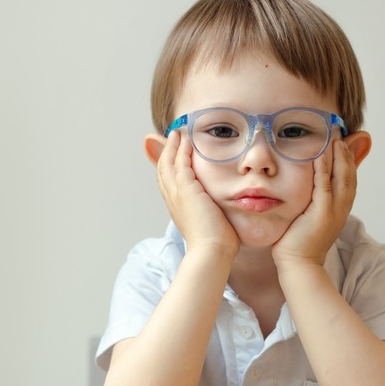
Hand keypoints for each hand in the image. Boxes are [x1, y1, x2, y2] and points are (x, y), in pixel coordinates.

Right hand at [155, 131, 239, 255]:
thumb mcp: (213, 222)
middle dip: (166, 152)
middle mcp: (173, 199)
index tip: (174, 153)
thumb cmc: (217, 243)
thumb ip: (214, 211)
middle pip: (163, 170)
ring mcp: (177, 194)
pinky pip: (180, 164)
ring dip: (172, 147)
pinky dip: (181, 151)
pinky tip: (187, 141)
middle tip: (172, 137)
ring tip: (178, 133)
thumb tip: (222, 211)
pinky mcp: (186, 190)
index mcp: (178, 207)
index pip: (168, 181)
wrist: (212, 252)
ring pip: (168, 164)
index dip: (169, 165)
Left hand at [272, 139, 355, 267]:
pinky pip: (324, 186)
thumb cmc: (298, 245)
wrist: (298, 265)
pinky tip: (322, 155)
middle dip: (348, 157)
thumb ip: (311, 205)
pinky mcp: (321, 214)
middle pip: (349, 178)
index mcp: (339, 212)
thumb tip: (307, 195)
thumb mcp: (308, 220)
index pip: (348, 184)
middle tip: (343, 139)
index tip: (344, 148)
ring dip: (340, 159)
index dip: (348, 165)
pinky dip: (325, 169)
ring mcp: (333, 212)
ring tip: (336, 142)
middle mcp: (340, 210)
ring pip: (341, 180)